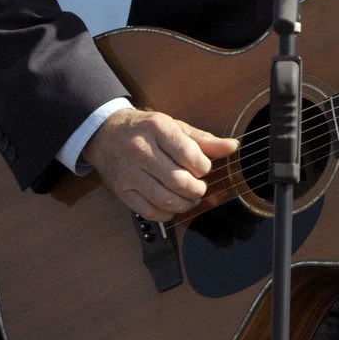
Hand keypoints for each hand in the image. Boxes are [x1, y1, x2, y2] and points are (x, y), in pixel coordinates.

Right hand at [82, 107, 237, 221]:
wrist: (105, 133)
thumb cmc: (145, 129)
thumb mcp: (174, 126)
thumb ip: (204, 139)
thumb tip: (232, 146)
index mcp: (157, 128)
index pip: (189, 154)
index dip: (203, 167)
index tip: (204, 168)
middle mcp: (141, 150)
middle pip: (177, 180)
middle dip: (196, 189)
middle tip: (200, 187)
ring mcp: (128, 172)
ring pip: (163, 198)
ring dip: (184, 204)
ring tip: (190, 198)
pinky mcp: (121, 191)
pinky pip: (147, 211)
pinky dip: (165, 213)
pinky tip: (172, 206)